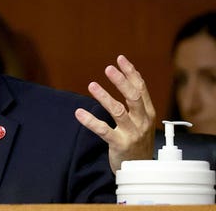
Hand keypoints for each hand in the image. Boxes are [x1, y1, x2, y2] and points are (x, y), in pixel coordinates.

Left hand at [75, 55, 155, 173]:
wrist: (140, 169)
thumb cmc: (138, 140)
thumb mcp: (142, 119)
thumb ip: (136, 101)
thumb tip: (128, 75)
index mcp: (148, 112)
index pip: (141, 88)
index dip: (131, 73)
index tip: (120, 58)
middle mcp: (142, 121)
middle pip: (133, 97)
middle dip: (121, 81)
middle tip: (109, 68)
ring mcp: (132, 133)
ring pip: (118, 111)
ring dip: (105, 97)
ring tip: (92, 85)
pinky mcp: (120, 144)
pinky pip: (103, 130)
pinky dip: (90, 121)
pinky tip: (79, 113)